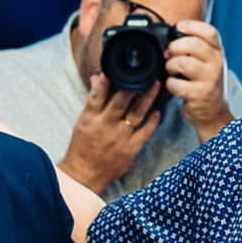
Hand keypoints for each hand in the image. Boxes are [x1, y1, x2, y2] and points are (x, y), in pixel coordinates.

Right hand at [58, 72, 162, 194]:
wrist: (84, 174)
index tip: (116, 68)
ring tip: (156, 85)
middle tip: (144, 72)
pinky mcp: (130, 150)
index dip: (107, 80)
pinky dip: (152, 122)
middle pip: (120, 102)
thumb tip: (98, 77)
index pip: (98, 94)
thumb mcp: (83, 121)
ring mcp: (119, 138)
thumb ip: (93, 100)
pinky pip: (144, 133)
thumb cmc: (82, 147)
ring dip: (147, 98)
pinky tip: (158, 113)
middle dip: (132, 85)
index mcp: (90, 118)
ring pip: (136, 114)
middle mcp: (105, 126)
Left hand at [164, 21, 229, 141]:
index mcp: (218, 53)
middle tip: (169, 55)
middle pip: (194, 44)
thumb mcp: (206, 63)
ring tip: (171, 71)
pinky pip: (177, 83)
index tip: (179, 27)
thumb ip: (195, 49)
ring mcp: (209, 79)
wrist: (212, 112)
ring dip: (170, 66)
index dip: (193, 26)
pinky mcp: (199, 94)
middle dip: (175, 47)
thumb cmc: (204, 83)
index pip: (210, 32)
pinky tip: (173, 86)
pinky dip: (170, 84)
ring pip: (183, 63)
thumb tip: (172, 36)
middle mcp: (216, 64)